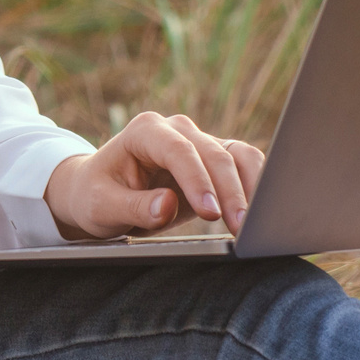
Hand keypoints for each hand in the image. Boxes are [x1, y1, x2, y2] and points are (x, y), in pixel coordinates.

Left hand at [43, 113, 265, 238]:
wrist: (101, 191)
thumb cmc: (96, 196)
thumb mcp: (102, 206)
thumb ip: (134, 206)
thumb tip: (168, 205)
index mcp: (144, 131)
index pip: (178, 150)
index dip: (197, 180)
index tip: (210, 214)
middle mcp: (176, 130)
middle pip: (213, 153)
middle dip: (230, 191)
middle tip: (242, 229)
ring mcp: (199, 142)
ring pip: (237, 155)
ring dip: (252, 188)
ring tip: (255, 225)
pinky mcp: (215, 161)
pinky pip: (244, 165)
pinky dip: (258, 186)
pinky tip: (262, 214)